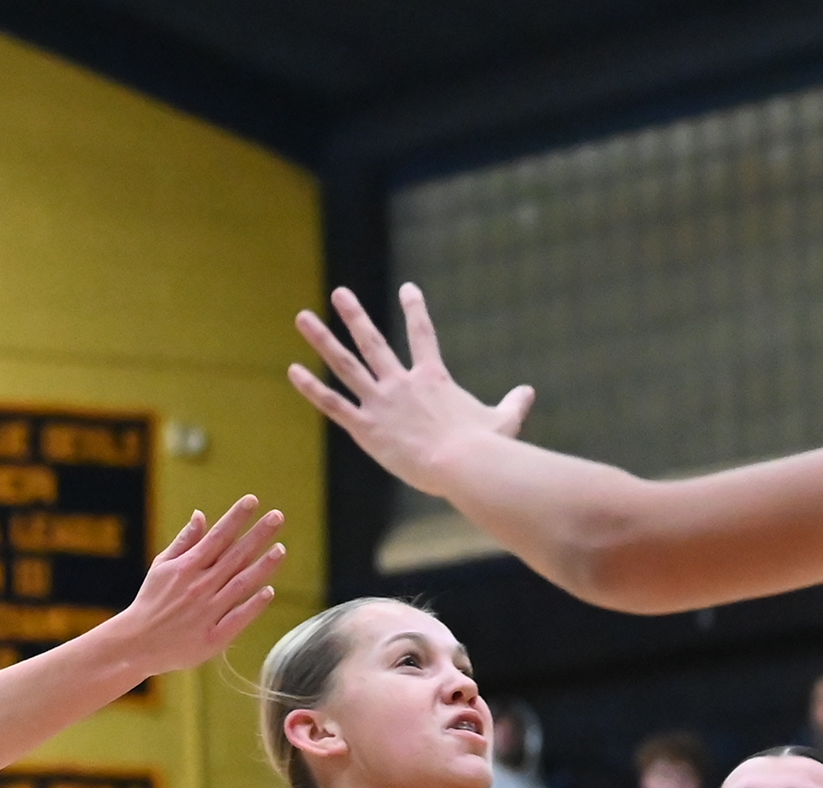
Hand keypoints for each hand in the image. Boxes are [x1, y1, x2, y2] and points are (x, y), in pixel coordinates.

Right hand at [103, 495, 287, 680]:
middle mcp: (199, 586)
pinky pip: (237, 619)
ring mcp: (207, 612)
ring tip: (281, 549)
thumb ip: (184, 542)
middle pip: (234, 557)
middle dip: (257, 535)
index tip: (252, 500)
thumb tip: (201, 514)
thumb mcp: (162, 566)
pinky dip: (252, 605)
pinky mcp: (212, 638)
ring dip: (262, 567)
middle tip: (277, 516)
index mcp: (186, 567)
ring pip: (240, 585)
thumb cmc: (152, 601)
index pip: (217, 537)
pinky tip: (269, 591)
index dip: (236, 518)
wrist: (137, 643)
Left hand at [289, 283, 534, 494]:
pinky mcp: (366, 428)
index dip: (415, 309)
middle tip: (339, 293)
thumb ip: (514, 404)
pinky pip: (334, 404)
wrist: (463, 464)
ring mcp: (381, 403)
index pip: (423, 334)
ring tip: (303, 317)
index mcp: (433, 379)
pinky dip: (313, 388)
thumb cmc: (487, 448)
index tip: (407, 288)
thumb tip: (529, 392)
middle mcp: (402, 383)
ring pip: (346, 364)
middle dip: (354, 315)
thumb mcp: (504, 421)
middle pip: (373, 341)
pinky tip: (293, 371)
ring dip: (323, 339)